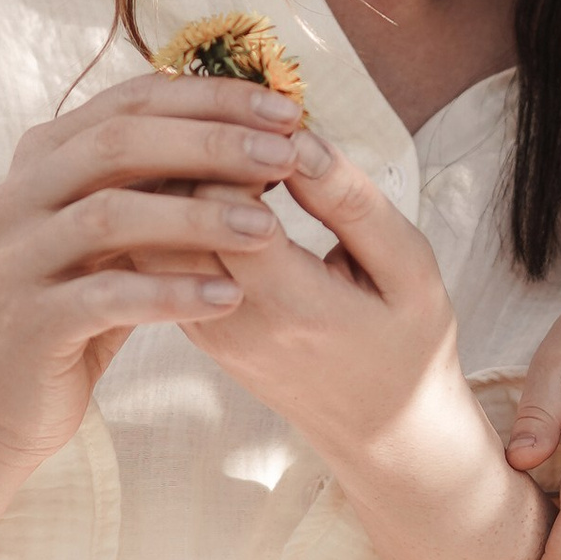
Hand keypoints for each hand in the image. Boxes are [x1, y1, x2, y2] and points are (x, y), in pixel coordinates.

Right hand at [0, 73, 299, 559]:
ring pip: (111, 215)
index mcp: (47, 152)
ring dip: (197, 217)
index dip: (213, 97)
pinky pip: (106, 297)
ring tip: (269, 229)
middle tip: (285, 154)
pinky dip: (171, 292)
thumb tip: (262, 135)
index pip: (135, 100)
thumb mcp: (118, 227)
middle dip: (211, 143)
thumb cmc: (80, 295)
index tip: (287, 108)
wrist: (1, 393)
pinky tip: (228, 297)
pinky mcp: (32, 320)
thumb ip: (163, 180)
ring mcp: (21, 255)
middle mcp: (22, 191)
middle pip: (119, 144)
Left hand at [190, 128, 468, 472]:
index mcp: (295, 308)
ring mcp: (206, 331)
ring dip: (185, 183)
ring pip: (152, 236)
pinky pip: (159, 259)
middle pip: (173, 215)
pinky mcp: (194, 329)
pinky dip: (180, 213)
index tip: (279, 127)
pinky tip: (227, 189)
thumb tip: (296, 138)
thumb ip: (351, 203)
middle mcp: (234, 323)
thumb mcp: (408, 268)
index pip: (222, 206)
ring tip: (240, 159)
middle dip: (202, 156)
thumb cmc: (407, 340)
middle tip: (252, 131)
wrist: (384, 432)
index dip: (239, 149)